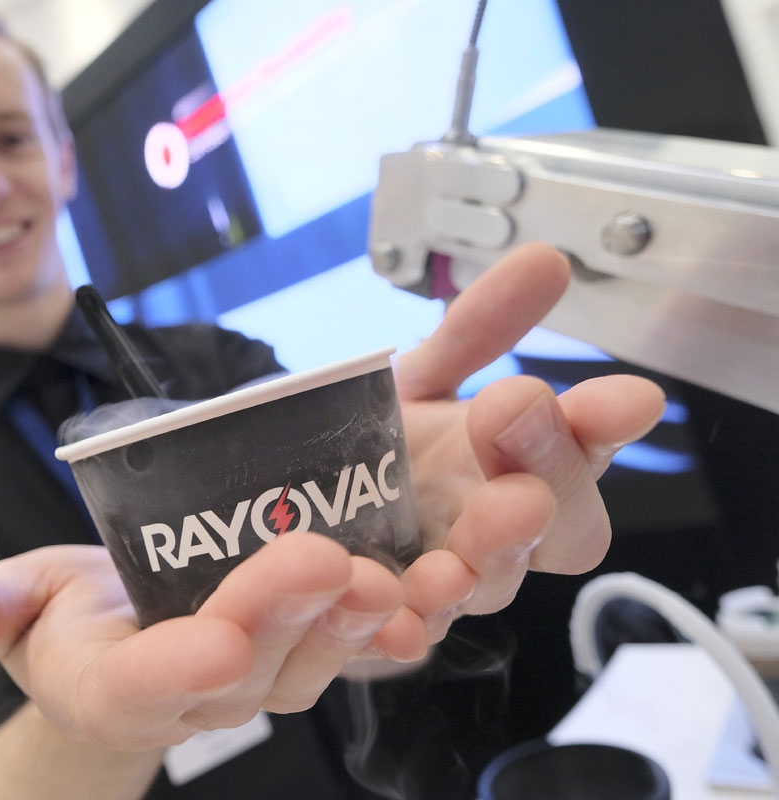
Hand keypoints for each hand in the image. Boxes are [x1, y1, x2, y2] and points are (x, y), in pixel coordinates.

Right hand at [0, 533, 409, 748]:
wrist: (128, 630)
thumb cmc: (67, 613)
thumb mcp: (6, 602)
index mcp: (113, 685)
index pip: (142, 691)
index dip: (177, 671)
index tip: (214, 643)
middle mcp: (196, 693)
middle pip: (246, 664)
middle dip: (281, 613)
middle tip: (319, 556)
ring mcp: (262, 674)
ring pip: (315, 656)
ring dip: (354, 617)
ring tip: (387, 567)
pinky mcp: (309, 642)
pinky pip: (358, 638)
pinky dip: (395, 616)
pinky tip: (431, 580)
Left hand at [391, 242, 665, 645]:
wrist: (292, 505)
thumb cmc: (378, 448)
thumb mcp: (419, 379)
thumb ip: (478, 329)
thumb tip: (546, 259)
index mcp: (518, 461)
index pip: (584, 448)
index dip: (604, 425)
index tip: (622, 395)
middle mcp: (497, 524)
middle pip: (561, 521)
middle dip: (548, 467)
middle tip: (515, 408)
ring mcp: (450, 577)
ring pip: (492, 580)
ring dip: (488, 554)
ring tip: (469, 530)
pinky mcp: (391, 621)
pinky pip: (408, 632)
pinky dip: (403, 626)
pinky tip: (392, 614)